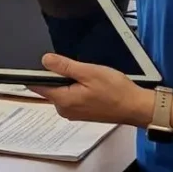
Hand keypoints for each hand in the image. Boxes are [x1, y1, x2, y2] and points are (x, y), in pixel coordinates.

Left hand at [27, 54, 153, 126]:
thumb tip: (44, 60)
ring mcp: (73, 112)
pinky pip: (71, 96)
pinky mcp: (81, 112)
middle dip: (57, 74)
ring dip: (69, 80)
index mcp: (63, 101)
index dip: (38, 71)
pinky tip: (90, 83)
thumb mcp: (89, 72)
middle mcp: (64, 110)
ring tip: (85, 74)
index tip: (46, 61)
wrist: (135, 107)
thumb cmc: (115, 91)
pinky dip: (76, 87)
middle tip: (75, 65)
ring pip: (61, 90)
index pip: (37, 85)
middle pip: (50, 87)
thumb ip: (64, 66)